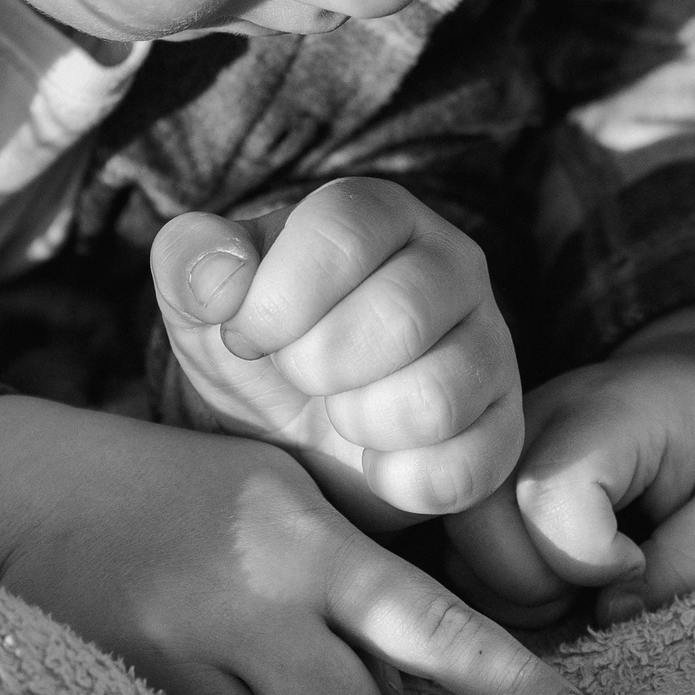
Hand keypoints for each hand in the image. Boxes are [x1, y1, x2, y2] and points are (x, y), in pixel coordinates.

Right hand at [0, 396, 593, 694]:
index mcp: (310, 537)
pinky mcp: (141, 691)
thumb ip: (345, 574)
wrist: (22, 491)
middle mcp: (262, 593)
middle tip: (295, 671)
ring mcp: (197, 649)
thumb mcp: (275, 497)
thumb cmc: (170, 498)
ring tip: (231, 666)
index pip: (432, 620)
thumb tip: (408, 677)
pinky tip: (186, 680)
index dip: (513, 680)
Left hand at [150, 178, 522, 526]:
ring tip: (338, 414)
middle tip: (298, 377)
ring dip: (361, 423)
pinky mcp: (503, 427)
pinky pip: (465, 466)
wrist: (296, 436)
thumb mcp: (203, 302)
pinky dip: (399, 481)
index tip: (248, 335)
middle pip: (400, 314)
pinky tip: (373, 462)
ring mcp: (489, 346)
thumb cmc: (257, 350)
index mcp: (380, 214)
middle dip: (318, 365)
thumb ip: (190, 262)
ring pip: (438, 395)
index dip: (281, 296)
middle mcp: (452, 265)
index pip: (346, 229)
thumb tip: (221, 279)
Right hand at [445, 306, 694, 627]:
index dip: (590, 559)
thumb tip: (609, 613)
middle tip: (598, 585)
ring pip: (455, 541)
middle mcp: (531, 421)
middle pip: (477, 521)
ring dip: (511, 592)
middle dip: (534, 586)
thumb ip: (690, 562)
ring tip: (577, 583)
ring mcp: (497, 446)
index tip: (639, 560)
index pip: (547, 497)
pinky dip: (496, 583)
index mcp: (606, 415)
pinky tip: (552, 577)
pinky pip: (457, 545)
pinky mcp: (484, 473)